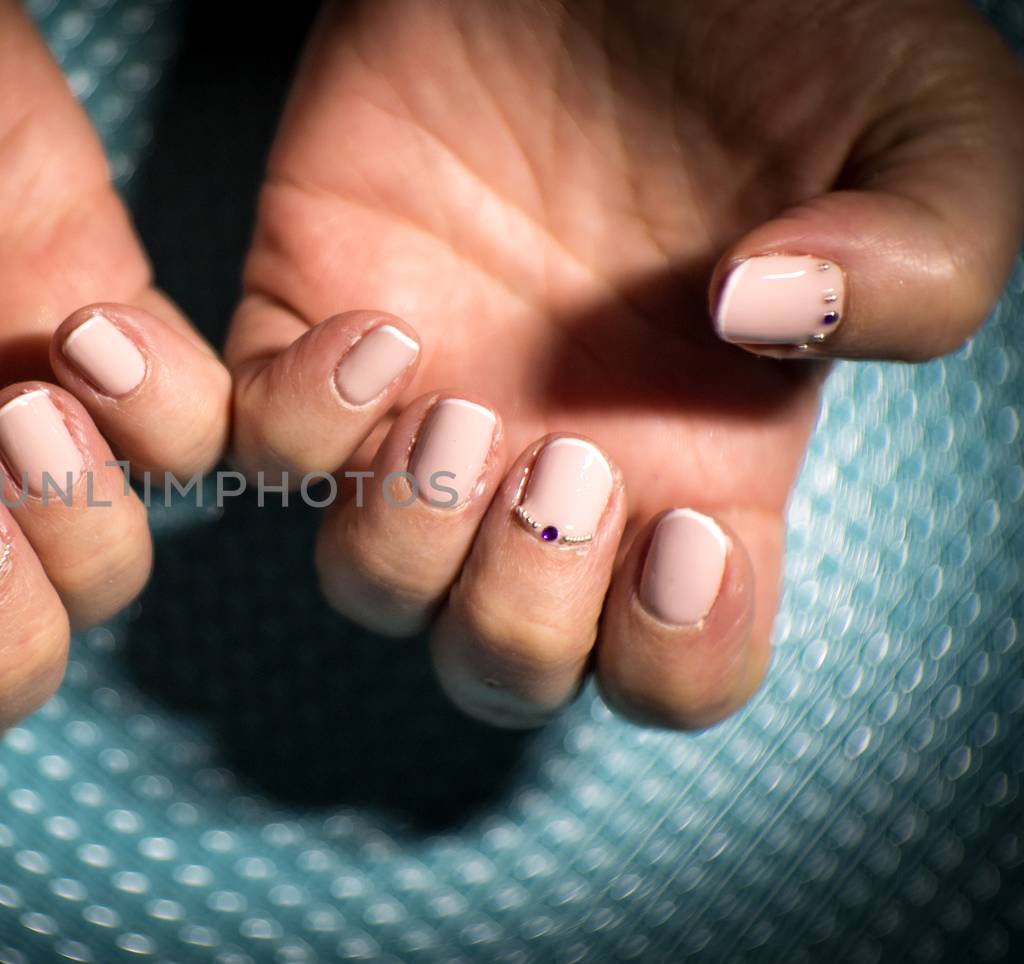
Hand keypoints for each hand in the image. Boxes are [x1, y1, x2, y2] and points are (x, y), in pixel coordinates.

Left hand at [225, 0, 1023, 727]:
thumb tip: (767, 325)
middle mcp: (557, 460)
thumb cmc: (775, 26)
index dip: (673, 657)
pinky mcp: (317, 321)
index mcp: (703, 463)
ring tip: (458, 409)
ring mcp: (429, 399)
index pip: (674, 670)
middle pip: (502, 662)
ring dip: (404, 543)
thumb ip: (929, 257)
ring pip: (369, 584)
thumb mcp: (929, 124)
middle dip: (520, 615)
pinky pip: (262, 450)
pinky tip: (373, 331)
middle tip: (562, 463)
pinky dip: (296, 427)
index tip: (685, 531)